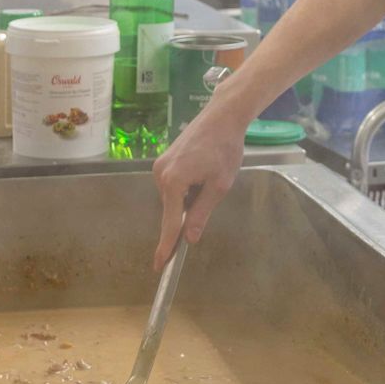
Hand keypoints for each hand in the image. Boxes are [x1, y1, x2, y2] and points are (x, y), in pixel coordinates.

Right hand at [150, 108, 246, 267]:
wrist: (221, 117)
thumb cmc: (225, 149)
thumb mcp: (219, 185)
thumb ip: (202, 213)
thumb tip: (190, 238)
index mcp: (173, 182)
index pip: (170, 222)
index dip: (167, 246)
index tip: (160, 266)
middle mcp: (160, 174)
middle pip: (171, 209)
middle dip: (188, 212)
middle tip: (212, 190)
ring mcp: (159, 166)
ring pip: (173, 198)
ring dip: (189, 198)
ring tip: (211, 176)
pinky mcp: (163, 161)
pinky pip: (173, 186)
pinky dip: (186, 189)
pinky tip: (202, 173)